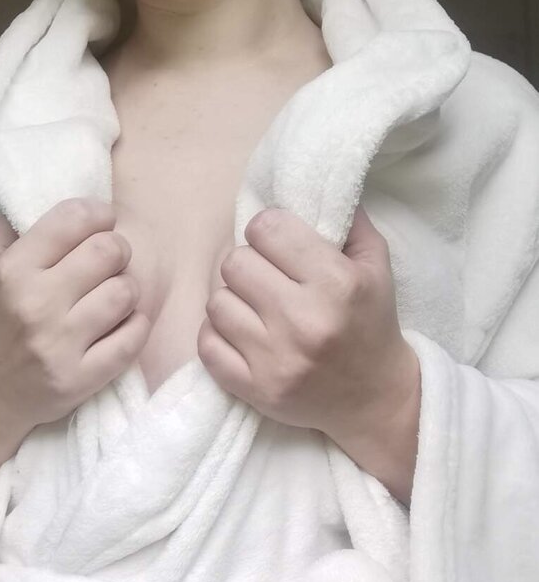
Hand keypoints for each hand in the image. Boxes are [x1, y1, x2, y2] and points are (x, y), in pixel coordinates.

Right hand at [0, 198, 150, 432]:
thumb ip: (18, 225)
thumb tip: (60, 189)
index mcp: (14, 270)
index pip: (74, 219)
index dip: (99, 214)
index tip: (103, 222)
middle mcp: (36, 305)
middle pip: (108, 252)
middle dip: (117, 251)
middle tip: (111, 261)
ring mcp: (60, 345)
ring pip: (124, 293)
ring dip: (127, 290)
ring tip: (115, 295)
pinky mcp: (81, 378)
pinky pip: (133, 338)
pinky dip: (136, 325)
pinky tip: (123, 323)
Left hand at [198, 204, 420, 502]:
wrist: (374, 399)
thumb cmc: (371, 325)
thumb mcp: (375, 266)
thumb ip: (346, 219)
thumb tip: (306, 182)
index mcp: (335, 283)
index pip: (266, 229)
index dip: (268, 232)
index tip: (278, 246)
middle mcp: (303, 321)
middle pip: (235, 263)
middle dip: (248, 266)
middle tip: (264, 279)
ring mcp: (274, 359)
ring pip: (216, 302)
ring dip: (232, 301)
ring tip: (254, 308)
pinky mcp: (254, 389)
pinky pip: (206, 345)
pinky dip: (216, 335)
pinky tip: (240, 333)